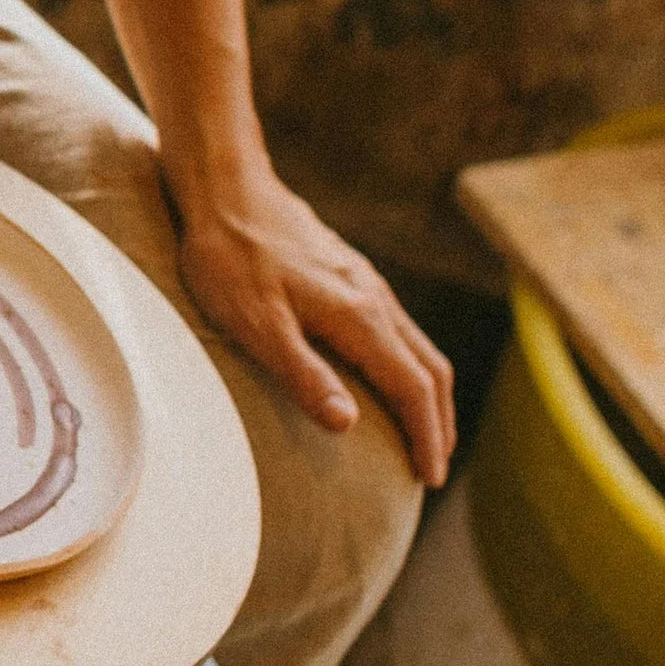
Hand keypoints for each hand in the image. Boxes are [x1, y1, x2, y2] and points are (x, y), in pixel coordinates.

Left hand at [168, 155, 453, 487]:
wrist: (225, 187)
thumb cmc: (228, 257)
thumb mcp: (255, 323)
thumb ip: (303, 374)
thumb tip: (349, 424)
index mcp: (358, 315)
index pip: (413, 388)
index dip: (426, 436)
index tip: (431, 478)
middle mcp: (374, 298)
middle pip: (430, 369)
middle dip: (439, 423)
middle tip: (433, 468)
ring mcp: (366, 283)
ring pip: (419, 346)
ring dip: (429, 395)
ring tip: (422, 433)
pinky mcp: (350, 274)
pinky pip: (400, 329)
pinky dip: (411, 366)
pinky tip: (388, 378)